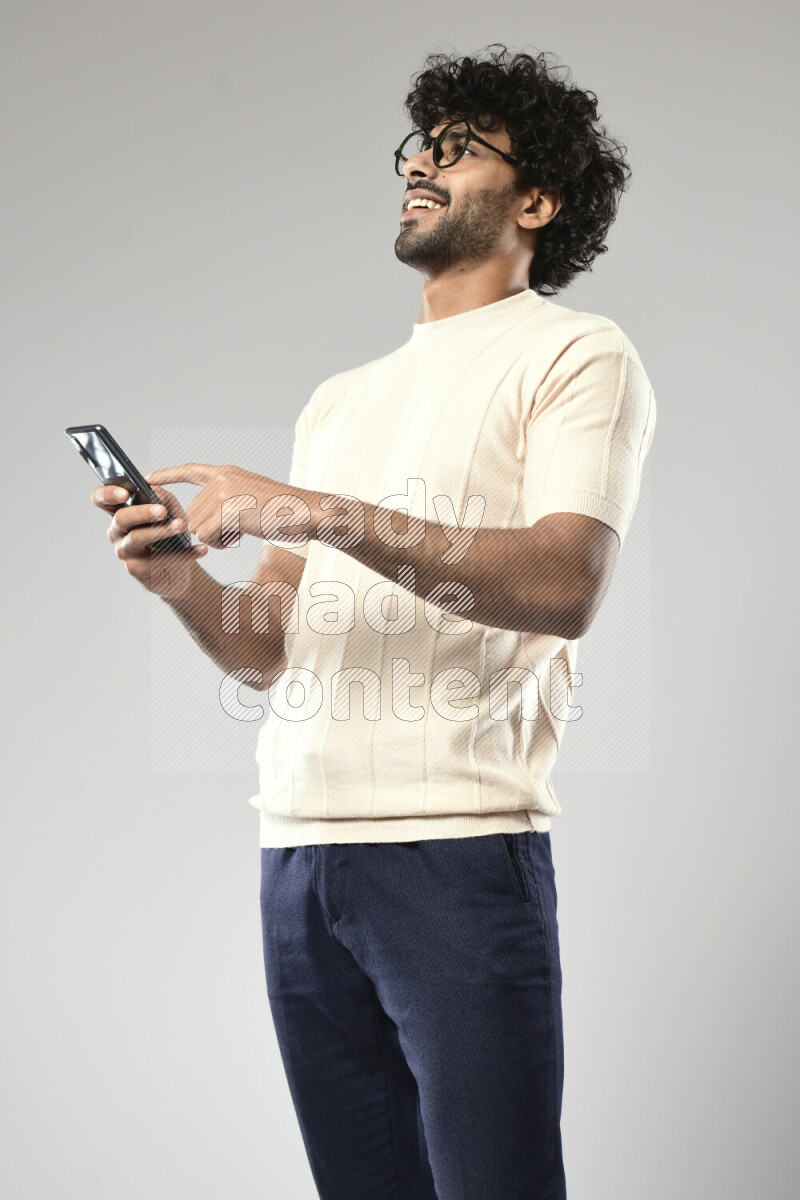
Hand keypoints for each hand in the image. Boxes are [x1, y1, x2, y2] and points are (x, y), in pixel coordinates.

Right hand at [91, 482, 207, 596]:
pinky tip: (200, 550)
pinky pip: (158, 559)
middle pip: (121, 518)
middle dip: (142, 512)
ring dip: (162, 531)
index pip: (100, 499)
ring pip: (137, 538)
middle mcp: (117, 531)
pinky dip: (183, 554)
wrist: (179, 570)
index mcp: (120, 512)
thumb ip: (163, 497)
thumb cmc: (171, 535)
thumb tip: (156, 489)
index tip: (125, 493)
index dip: (107, 494)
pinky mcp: (136, 569)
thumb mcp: (171, 511)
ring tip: (181, 526)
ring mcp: (124, 551)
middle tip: (163, 510)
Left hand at [144, 462, 311, 549]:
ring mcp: (224, 493)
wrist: (307, 512)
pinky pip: (207, 536)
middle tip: (237, 530)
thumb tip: (199, 523)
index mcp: (227, 473)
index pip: (191, 471)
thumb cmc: (284, 511)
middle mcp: (222, 479)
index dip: (169, 475)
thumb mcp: (251, 497)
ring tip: (241, 532)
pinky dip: (221, 544)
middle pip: (193, 513)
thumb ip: (226, 502)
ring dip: (216, 538)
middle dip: (209, 529)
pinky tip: (241, 536)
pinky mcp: (228, 510)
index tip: (149, 479)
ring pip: (197, 526)